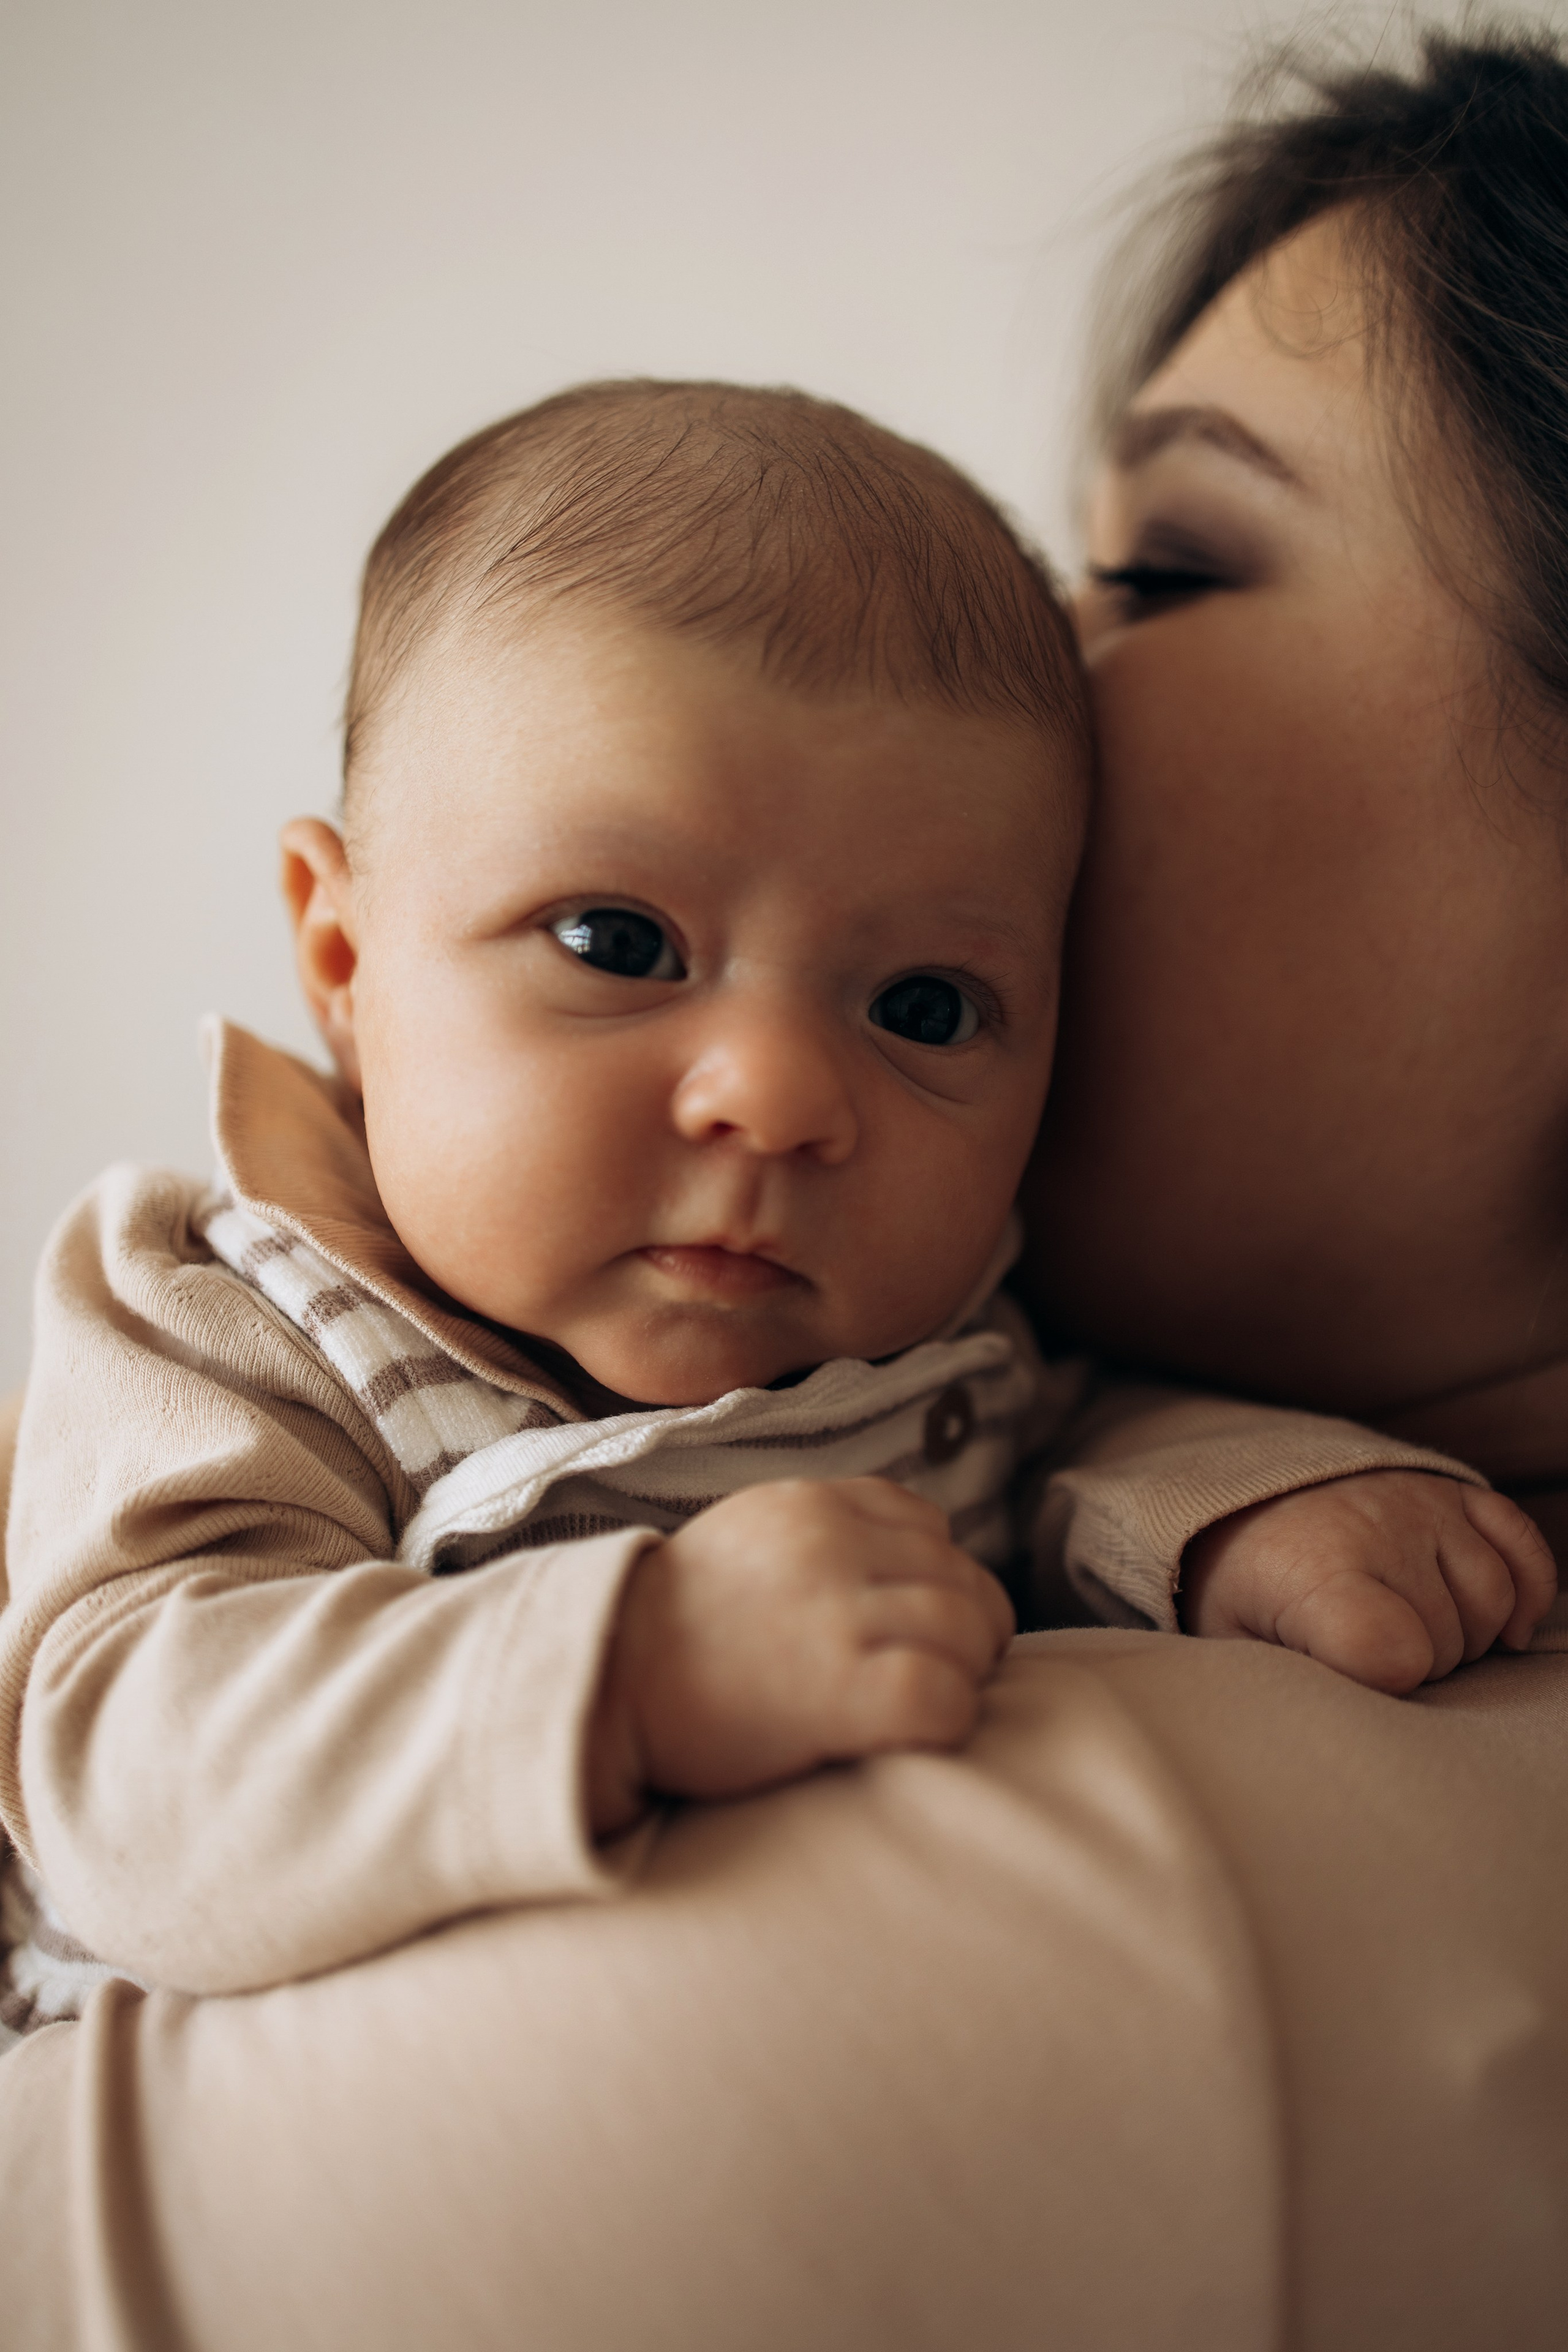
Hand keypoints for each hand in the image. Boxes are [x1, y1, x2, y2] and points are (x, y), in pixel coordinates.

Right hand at [586, 1477, 1014, 1833]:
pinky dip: (949, 1721)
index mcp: (812, 1504)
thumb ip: (830, 1533)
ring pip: (968, 1631)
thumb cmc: (678, 1632)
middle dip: (966, 1634)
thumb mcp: (750, 1538)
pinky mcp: (837, 1690)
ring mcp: (835, 1614)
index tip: (907, 1629)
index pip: (930, 1528)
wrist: (604, 1690)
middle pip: (962, 1580)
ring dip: (963, 1677)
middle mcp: (831, 1545)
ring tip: (921, 1706)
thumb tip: (924, 1556)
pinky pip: (945, 1697)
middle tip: (933, 1677)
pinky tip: (911, 1737)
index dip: (936, 1583)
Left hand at [1180, 1472, 1557, 1693]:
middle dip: (1415, 1665)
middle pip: (1444, 1639)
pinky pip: (1521, 1542)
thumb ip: (1283, 1686)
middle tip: (1367, 1655)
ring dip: (1464, 1633)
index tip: (1356, 1677)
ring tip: (1413, 1636)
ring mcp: (1421, 1504)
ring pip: (1492, 1598)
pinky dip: (1527, 1590)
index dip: (1386, 1681)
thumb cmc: (1243, 1587)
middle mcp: (1377, 1528)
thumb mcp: (1234, 1644)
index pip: (1391, 1650)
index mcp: (1315, 1572)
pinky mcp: (1451, 1491)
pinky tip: (1503, 1628)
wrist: (1244, 1500)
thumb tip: (1333, 1736)